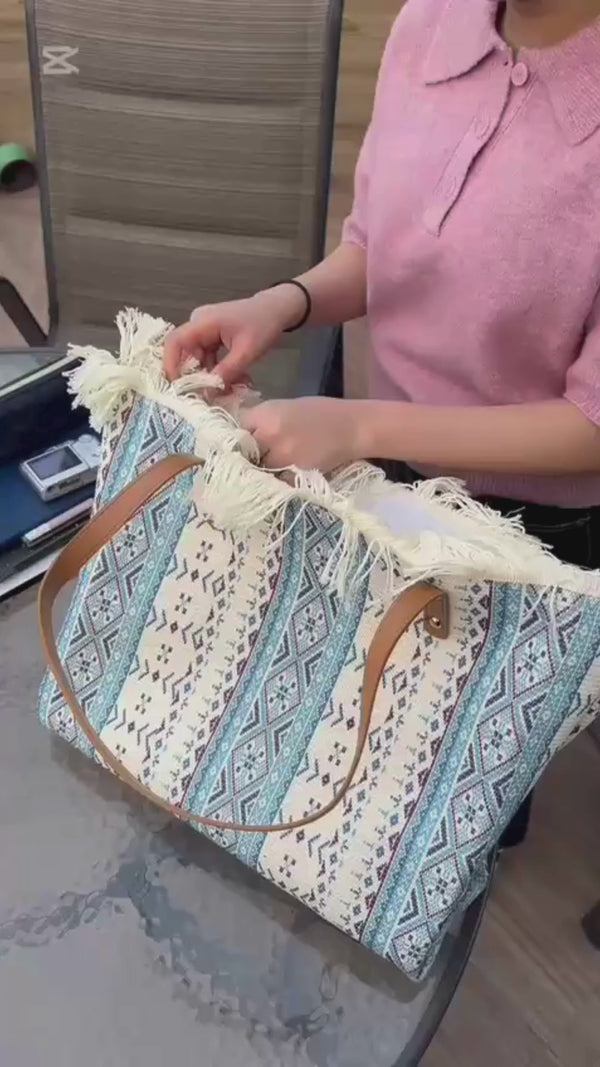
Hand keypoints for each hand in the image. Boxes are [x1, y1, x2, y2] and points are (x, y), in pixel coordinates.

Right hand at [162, 286, 305, 387]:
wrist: (276, 309)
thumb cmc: (263, 324)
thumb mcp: (246, 351)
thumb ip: (226, 371)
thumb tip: (208, 393)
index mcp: (203, 321)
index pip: (175, 342)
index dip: (171, 365)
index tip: (178, 387)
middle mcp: (198, 324)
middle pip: (185, 354)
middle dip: (196, 376)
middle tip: (209, 395)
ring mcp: (204, 330)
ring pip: (198, 359)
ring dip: (210, 376)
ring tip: (229, 390)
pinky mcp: (211, 337)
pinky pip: (207, 357)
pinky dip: (217, 370)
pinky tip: (232, 380)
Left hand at [240, 398, 363, 471]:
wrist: (352, 428)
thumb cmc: (320, 413)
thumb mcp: (284, 406)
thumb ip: (260, 420)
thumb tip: (238, 436)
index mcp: (266, 414)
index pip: (238, 430)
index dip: (241, 438)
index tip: (246, 442)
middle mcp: (269, 434)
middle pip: (244, 453)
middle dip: (248, 456)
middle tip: (257, 457)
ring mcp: (281, 457)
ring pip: (258, 470)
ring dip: (262, 470)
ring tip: (275, 465)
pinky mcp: (294, 475)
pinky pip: (275, 481)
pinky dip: (278, 480)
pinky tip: (287, 473)